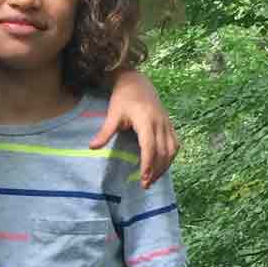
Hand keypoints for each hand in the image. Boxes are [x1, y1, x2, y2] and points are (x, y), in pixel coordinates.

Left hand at [93, 70, 178, 186]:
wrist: (137, 81)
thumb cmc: (123, 98)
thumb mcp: (113, 114)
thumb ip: (105, 132)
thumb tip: (92, 148)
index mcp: (146, 120)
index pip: (150, 146)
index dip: (148, 163)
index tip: (143, 178)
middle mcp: (160, 123)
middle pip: (162, 151)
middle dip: (156, 170)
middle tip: (146, 185)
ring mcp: (167, 123)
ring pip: (171, 150)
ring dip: (164, 166)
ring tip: (153, 179)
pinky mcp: (169, 124)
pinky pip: (175, 144)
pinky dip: (170, 157)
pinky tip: (162, 167)